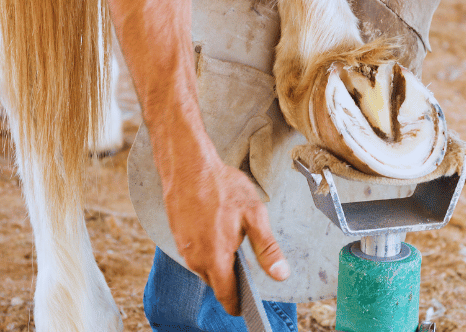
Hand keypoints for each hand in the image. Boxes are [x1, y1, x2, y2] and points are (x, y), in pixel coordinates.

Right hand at [163, 152, 289, 315]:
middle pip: (216, 282)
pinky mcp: (177, 237)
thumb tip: (280, 274)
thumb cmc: (222, 187)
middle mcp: (195, 258)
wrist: (187, 165)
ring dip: (220, 262)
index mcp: (215, 258)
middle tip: (249, 263)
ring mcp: (183, 248)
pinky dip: (209, 249)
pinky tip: (218, 230)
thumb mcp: (254, 215)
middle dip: (232, 280)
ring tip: (235, 239)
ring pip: (206, 267)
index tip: (249, 307)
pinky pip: (196, 253)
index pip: (226, 295)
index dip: (239, 304)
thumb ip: (267, 249)